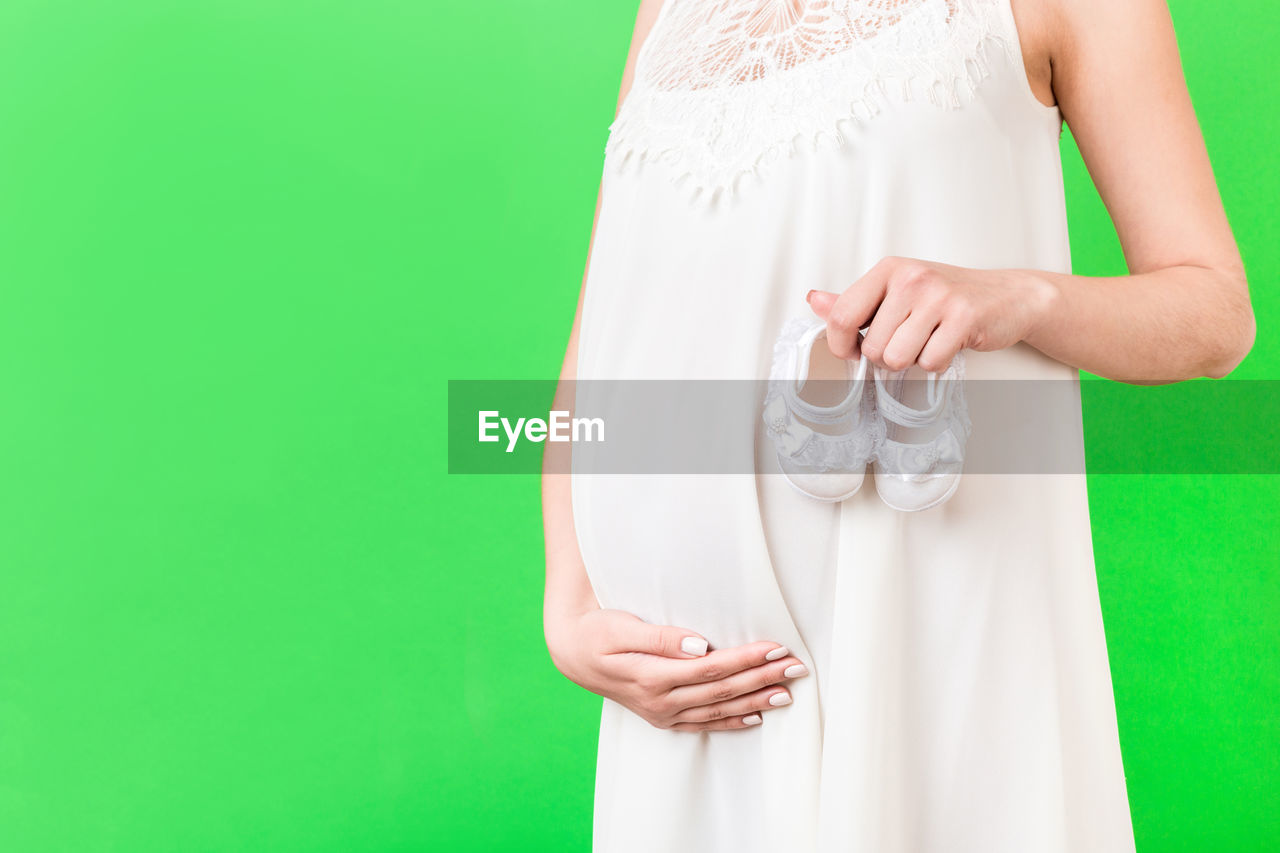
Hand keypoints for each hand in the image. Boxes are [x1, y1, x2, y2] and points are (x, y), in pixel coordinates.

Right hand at [546, 608, 808, 731]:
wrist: (571, 651)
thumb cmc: (598, 631)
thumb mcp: (622, 627)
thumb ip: (662, 638)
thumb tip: (701, 645)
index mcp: (653, 677)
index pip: (712, 669)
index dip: (747, 659)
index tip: (776, 647)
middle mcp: (661, 701)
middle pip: (722, 691)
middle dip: (762, 678)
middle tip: (796, 666)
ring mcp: (662, 713)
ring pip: (718, 710)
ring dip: (755, 702)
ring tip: (787, 693)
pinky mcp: (662, 717)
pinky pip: (703, 723)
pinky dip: (731, 722)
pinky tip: (755, 717)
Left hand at [807, 256, 1059, 371]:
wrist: (1008, 297)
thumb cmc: (946, 296)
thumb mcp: (896, 291)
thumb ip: (855, 300)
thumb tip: (815, 300)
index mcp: (888, 269)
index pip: (842, 317)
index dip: (842, 345)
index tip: (854, 350)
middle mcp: (911, 278)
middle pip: (872, 347)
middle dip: (887, 356)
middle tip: (910, 340)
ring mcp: (938, 296)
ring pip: (897, 358)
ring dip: (912, 361)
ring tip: (928, 341)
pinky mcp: (963, 318)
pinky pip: (930, 363)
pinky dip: (937, 363)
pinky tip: (948, 344)